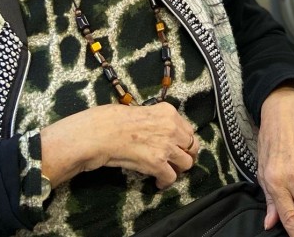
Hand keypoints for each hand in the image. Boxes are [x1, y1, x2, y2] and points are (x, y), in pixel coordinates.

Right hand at [40, 101, 198, 189]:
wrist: (101, 132)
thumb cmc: (114, 120)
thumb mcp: (142, 111)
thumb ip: (157, 121)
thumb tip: (161, 132)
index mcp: (169, 112)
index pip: (189, 130)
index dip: (185, 142)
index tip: (179, 148)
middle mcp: (172, 128)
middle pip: (192, 147)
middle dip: (185, 156)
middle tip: (176, 162)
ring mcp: (166, 146)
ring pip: (186, 163)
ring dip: (177, 170)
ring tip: (166, 172)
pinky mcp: (158, 163)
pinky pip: (171, 177)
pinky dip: (165, 182)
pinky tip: (157, 182)